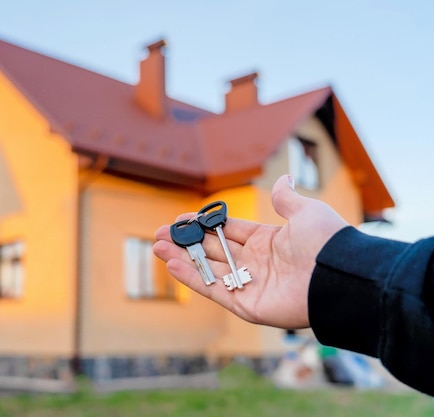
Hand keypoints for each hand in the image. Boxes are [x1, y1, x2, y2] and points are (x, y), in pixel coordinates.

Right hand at [153, 174, 347, 328]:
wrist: (340, 277)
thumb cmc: (326, 244)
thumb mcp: (306, 212)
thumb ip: (286, 199)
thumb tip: (284, 178)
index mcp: (266, 241)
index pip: (226, 231)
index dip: (203, 224)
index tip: (181, 219)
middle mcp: (255, 262)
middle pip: (212, 250)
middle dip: (185, 242)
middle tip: (160, 233)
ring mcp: (250, 284)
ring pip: (207, 270)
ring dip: (181, 259)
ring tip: (157, 246)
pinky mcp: (247, 305)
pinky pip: (214, 290)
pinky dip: (192, 278)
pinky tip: (172, 263)